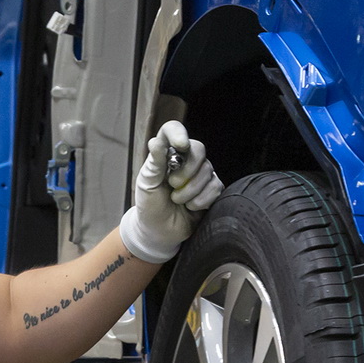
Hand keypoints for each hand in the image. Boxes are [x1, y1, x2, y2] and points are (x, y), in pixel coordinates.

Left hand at [120, 120, 223, 263]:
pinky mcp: (212, 190)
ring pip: (207, 171)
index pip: (173, 130)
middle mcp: (186, 160)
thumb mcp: (147, 184)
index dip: (178, 134)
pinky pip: (215, 187)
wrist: (159, 232)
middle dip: (187, 170)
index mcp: (166, 154)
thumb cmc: (150, 206)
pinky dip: (201, 200)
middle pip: (198, 149)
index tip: (180, 146)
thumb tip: (156, 141)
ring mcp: (201, 175)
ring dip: (190, 190)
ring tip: (177, 200)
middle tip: (172, 184)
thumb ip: (155, 162)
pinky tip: (190, 207)